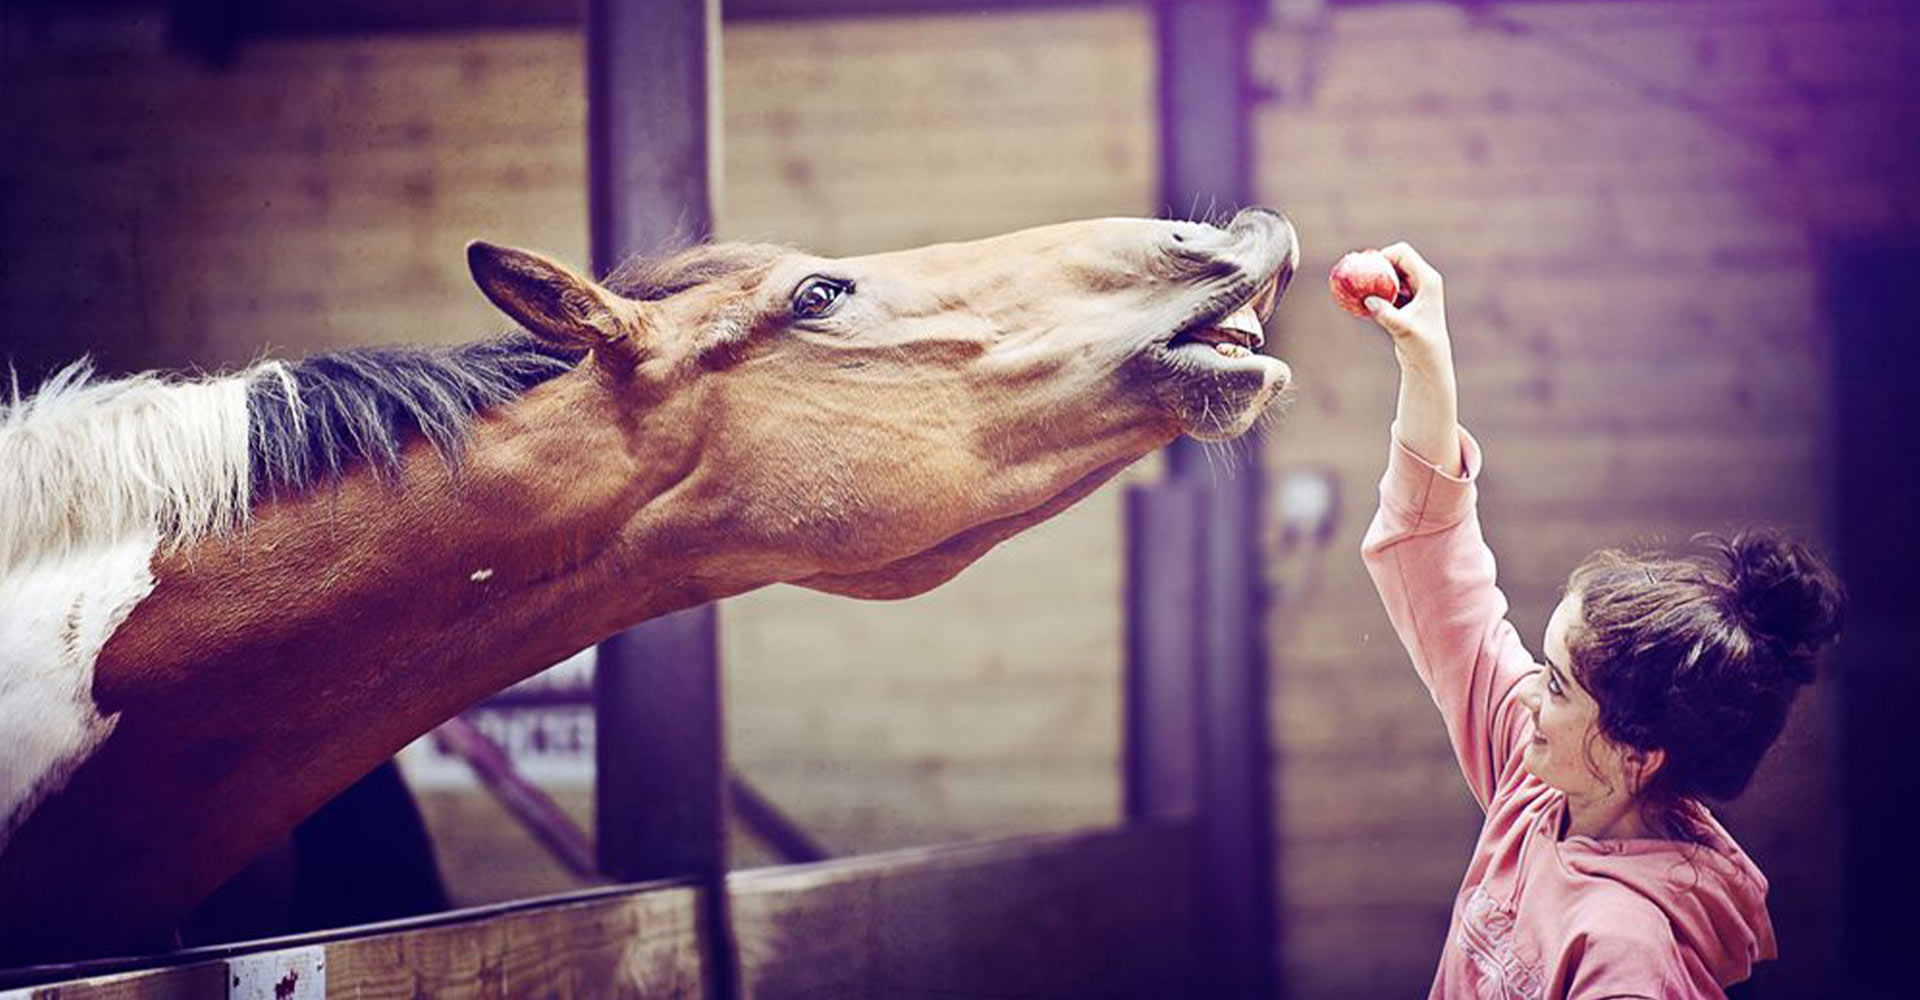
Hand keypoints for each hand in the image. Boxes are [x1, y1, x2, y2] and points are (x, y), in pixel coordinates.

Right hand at [1365, 242, 1450, 371]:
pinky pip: (1388, 288)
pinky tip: (1363, 303)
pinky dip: (1375, 292)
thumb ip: (1386, 314)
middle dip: (1376, 266)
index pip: (1403, 253)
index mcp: (1428, 280)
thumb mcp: (1403, 329)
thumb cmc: (1421, 346)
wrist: (1429, 363)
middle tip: (1357, 276)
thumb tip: (1368, 301)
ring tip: (1358, 290)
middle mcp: (1423, 281)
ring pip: (1390, 274)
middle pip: (1395, 260)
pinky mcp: (1407, 302)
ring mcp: (1415, 291)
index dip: (1383, 256)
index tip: (1366, 270)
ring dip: (1375, 280)